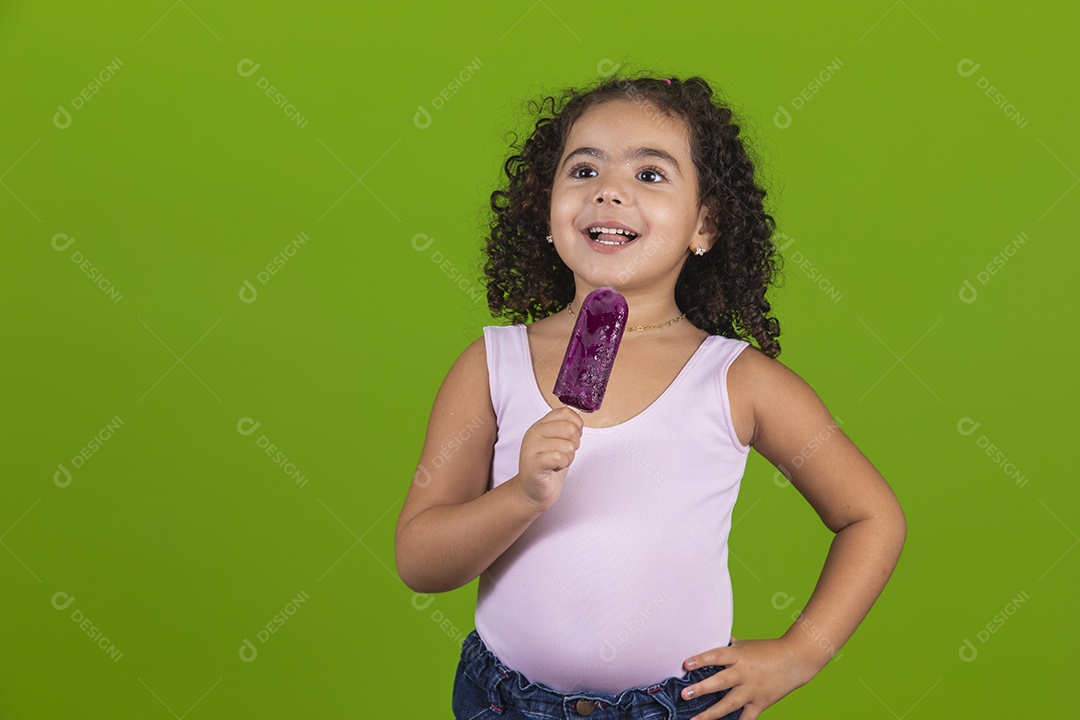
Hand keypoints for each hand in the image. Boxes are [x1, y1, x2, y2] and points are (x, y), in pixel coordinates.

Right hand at [512, 407, 582, 512]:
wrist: (533, 491)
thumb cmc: (548, 467)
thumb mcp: (558, 443)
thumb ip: (566, 429)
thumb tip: (579, 421)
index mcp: (540, 425)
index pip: (564, 412)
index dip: (576, 425)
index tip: (572, 438)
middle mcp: (534, 433)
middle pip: (569, 428)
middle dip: (575, 444)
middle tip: (564, 455)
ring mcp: (531, 448)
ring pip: (567, 445)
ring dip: (569, 458)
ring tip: (558, 463)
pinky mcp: (533, 464)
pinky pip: (558, 457)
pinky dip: (563, 464)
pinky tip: (555, 468)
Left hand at [680, 636, 817, 719]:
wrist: (795, 660)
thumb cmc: (767, 650)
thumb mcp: (745, 644)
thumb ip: (727, 645)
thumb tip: (707, 638)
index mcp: (739, 655)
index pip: (717, 656)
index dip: (701, 659)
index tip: (686, 664)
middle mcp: (744, 673)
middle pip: (721, 682)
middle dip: (702, 689)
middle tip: (684, 694)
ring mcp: (752, 690)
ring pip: (730, 704)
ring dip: (711, 713)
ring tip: (694, 719)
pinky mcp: (760, 703)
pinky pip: (747, 718)